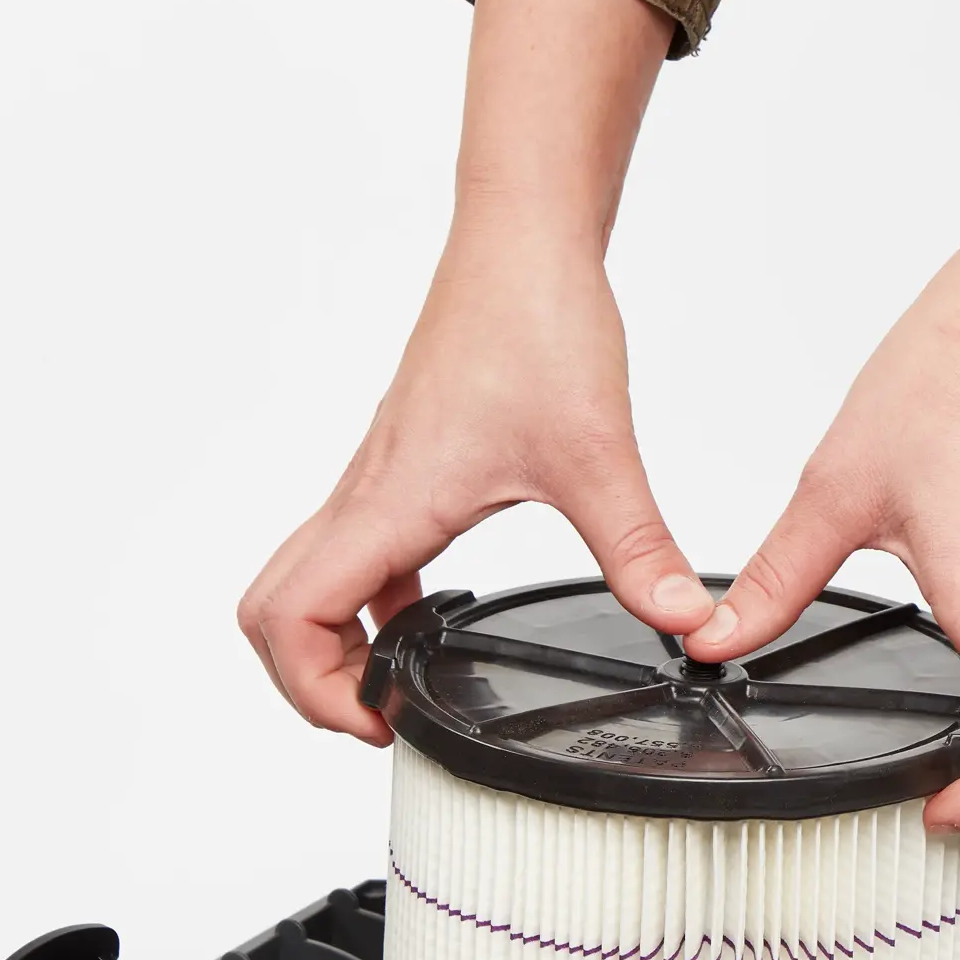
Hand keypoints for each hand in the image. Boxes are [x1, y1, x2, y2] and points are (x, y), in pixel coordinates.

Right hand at [240, 0, 711, 742]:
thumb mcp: (597, 456)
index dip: (313, 691)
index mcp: (393, 500)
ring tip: (405, 678)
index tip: (382, 721)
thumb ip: (641, 549)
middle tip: (383, 712)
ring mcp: (383, 470)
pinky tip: (436, 605)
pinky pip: (360, 540)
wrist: (523, 238)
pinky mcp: (408, 453)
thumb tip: (685, 619)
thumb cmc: (534, 321)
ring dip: (338, 635)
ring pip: (312, 570)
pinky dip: (376, 590)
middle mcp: (370, 487)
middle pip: (274, 606)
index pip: (291, 616)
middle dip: (309, 678)